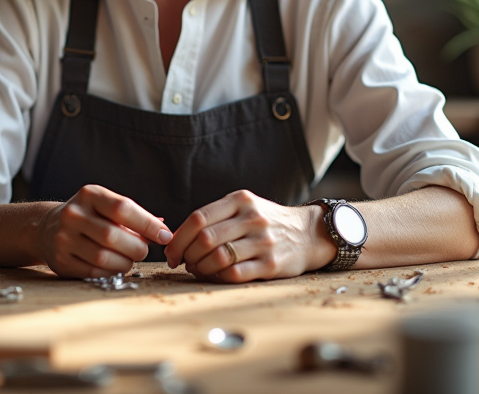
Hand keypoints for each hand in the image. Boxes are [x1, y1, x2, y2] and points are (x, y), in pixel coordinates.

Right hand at [34, 184, 172, 278]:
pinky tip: (114, 266)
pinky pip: (94, 272)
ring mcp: (64, 239)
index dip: (147, 224)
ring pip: (104, 258)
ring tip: (128, 258)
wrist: (46, 228)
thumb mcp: (106, 206)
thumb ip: (134, 216)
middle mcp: (73, 214)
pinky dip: (111, 272)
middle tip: (142, 250)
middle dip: (137, 247)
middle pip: (113, 236)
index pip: (122, 208)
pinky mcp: (61, 262)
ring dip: (125, 263)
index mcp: (89, 195)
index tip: (165, 236)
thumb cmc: (89, 216)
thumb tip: (163, 229)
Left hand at [164, 190, 334, 282]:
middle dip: (187, 254)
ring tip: (197, 269)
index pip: (199, 218)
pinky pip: (234, 274)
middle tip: (182, 262)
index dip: (179, 237)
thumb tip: (176, 238)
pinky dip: (217, 277)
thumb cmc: (266, 222)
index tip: (171, 250)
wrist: (308, 234)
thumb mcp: (245, 207)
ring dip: (200, 267)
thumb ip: (215, 217)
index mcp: (240, 201)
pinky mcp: (271, 264)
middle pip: (205, 239)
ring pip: (218, 257)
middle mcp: (252, 218)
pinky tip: (214, 276)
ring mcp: (263, 242)